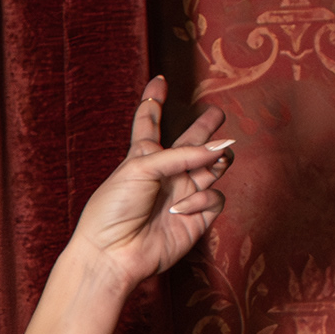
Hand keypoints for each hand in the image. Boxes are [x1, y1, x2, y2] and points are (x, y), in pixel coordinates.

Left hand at [67, 77, 230, 282]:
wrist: (113, 253)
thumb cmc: (114, 209)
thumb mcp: (141, 167)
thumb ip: (182, 154)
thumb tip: (222, 147)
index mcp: (143, 157)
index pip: (149, 122)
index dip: (154, 100)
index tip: (159, 80)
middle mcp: (165, 173)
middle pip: (192, 142)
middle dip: (205, 128)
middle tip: (217, 114)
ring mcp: (182, 194)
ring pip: (213, 166)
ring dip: (217, 159)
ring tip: (217, 157)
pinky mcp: (196, 217)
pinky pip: (213, 197)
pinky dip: (202, 198)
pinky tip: (181, 208)